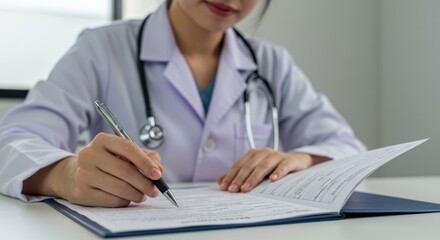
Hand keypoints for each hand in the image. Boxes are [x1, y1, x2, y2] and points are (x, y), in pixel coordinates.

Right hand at [23, 133, 163, 206]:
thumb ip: (146, 157)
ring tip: (142, 195)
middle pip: (125, 170)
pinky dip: (124, 201)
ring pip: (119, 188)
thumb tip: (159, 170)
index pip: (128, 148)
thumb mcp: (124, 154)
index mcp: (102, 140)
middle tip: (154, 190)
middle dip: (144, 183)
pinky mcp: (81, 192)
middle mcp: (89, 154)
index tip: (158, 174)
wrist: (73, 175)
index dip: (145, 162)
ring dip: (136, 194)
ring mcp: (83, 173)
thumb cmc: (106, 162)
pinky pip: (111, 200)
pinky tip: (127, 198)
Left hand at [217, 148, 328, 192]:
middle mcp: (264, 152)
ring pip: (263, 166)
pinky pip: (283, 166)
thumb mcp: (255, 170)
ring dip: (254, 178)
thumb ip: (239, 174)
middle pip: (249, 166)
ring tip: (247, 188)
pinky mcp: (290, 160)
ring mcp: (277, 156)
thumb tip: (220, 180)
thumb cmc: (273, 167)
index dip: (231, 175)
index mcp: (254, 154)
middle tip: (233, 190)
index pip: (239, 165)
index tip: (224, 187)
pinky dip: (278, 172)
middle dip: (240, 178)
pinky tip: (273, 180)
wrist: (297, 161)